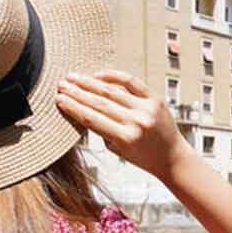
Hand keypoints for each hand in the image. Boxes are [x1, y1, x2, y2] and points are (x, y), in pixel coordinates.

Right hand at [56, 69, 192, 179]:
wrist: (172, 157)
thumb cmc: (143, 156)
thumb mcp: (117, 151)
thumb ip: (102, 131)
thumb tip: (82, 108)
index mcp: (125, 138)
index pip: (92, 119)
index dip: (73, 108)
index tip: (59, 100)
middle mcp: (136, 122)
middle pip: (98, 103)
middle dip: (77, 93)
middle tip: (61, 85)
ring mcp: (146, 108)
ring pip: (111, 91)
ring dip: (89, 83)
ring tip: (73, 78)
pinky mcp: (155, 98)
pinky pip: (131, 82)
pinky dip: (114, 76)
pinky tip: (98, 75)